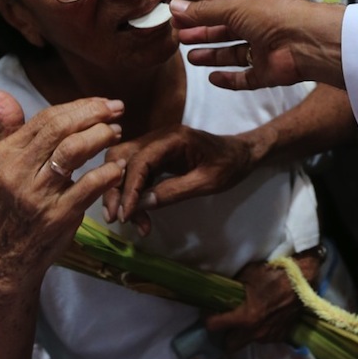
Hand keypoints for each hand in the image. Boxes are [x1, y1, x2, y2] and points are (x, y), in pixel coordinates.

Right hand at [0, 90, 125, 279]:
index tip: (102, 103)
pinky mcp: (58, 216)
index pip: (45, 119)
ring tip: (117, 132)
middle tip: (117, 109)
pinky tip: (118, 165)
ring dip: (100, 136)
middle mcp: (17, 173)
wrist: (9, 256)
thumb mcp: (1, 166)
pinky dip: (107, 172)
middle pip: (59, 130)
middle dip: (93, 114)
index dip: (78, 107)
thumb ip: (6, 127)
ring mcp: (37, 196)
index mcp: (5, 156)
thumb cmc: (11, 204)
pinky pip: (88, 186)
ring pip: (72, 152)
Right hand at [102, 125, 255, 233]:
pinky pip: (136, 173)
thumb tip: (141, 204)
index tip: (125, 214)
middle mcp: (159, 138)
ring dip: (122, 193)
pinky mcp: (157, 157)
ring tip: (129, 221)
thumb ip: (174, 191)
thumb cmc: (230, 165)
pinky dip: (134, 193)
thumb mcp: (207, 182)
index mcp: (174, 138)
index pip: (140, 160)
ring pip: (124, 166)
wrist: (242, 154)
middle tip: (116, 218)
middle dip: (115, 188)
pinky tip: (139, 214)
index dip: (129, 188)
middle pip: (122, 158)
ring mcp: (156, 146)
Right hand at [169, 0, 345, 89]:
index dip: (200, 14)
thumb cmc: (274, 16)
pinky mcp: (268, 73)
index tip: (177, 20)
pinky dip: (230, 79)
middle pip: (226, 32)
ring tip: (191, 57)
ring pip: (234, 55)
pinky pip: (245, 78)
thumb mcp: (233, 8)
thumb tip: (174, 7)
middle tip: (180, 38)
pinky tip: (212, 78)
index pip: (222, 9)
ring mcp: (264, 51)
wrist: (308, 42)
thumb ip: (203, 11)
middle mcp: (259, 26)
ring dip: (213, 56)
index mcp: (254, 4)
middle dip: (203, 34)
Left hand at [206, 258, 313, 351]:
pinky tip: (266, 317)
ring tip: (250, 317)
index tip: (209, 312)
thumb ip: (233, 288)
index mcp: (245, 316)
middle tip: (227, 322)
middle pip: (229, 346)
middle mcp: (255, 332)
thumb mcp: (248, 275)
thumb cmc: (274, 274)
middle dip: (225, 336)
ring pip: (248, 342)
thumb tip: (219, 290)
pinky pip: (264, 338)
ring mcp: (269, 336)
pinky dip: (261, 330)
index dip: (208, 318)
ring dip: (245, 333)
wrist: (303, 280)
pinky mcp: (281, 336)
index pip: (213, 326)